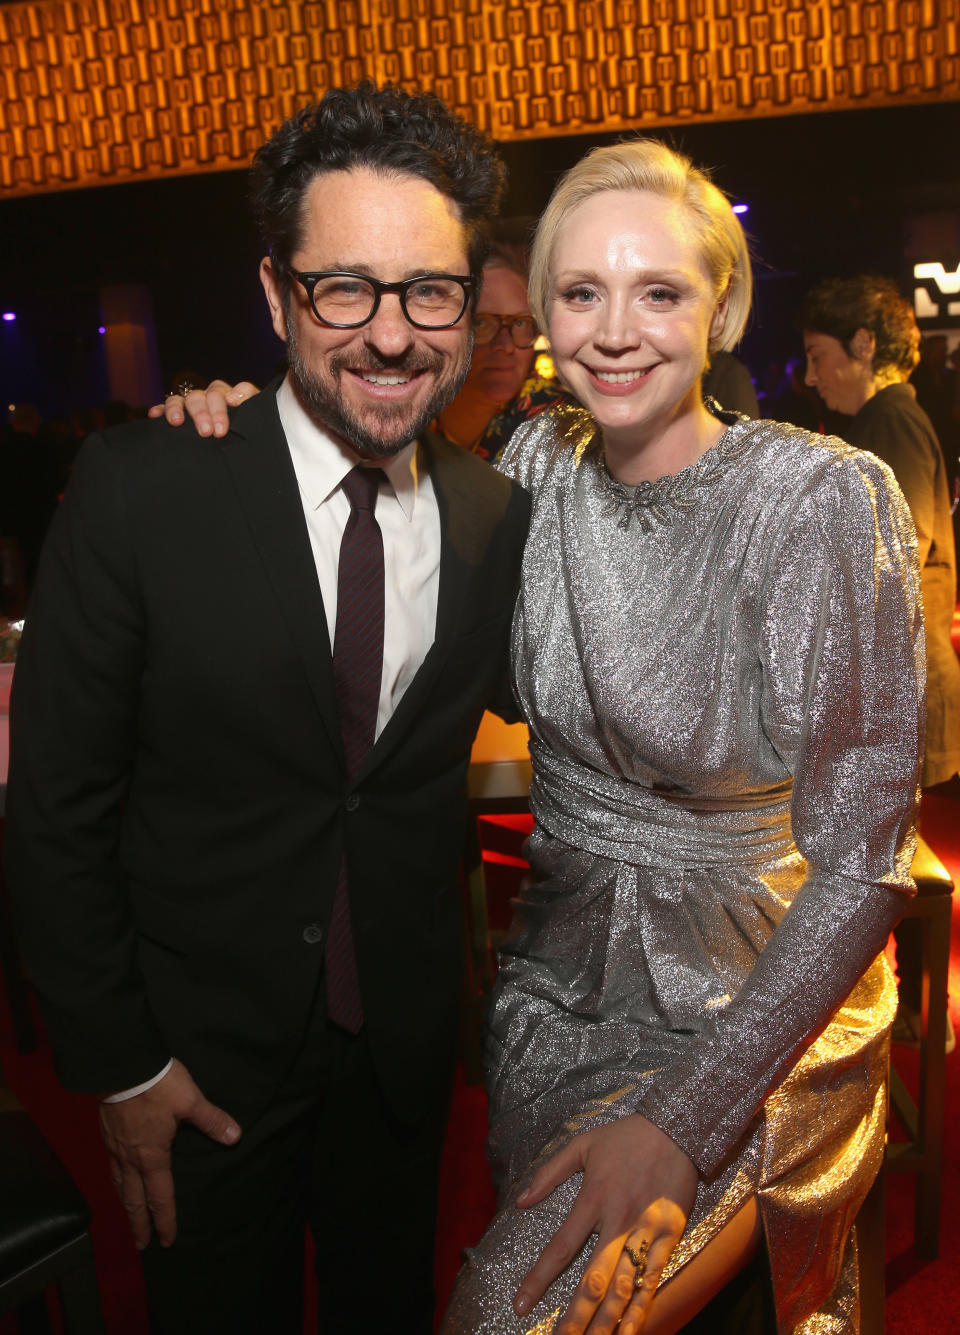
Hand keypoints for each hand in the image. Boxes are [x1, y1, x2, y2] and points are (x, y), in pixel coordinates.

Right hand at [99, 1057, 240, 1249]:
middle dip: (138, 1224)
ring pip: (119, 1185)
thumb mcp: (191, 1102)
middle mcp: (131, 1160)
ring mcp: (115, 1147)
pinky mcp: (106, 1133)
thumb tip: (235, 1137)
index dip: (165, 1221)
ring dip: (125, 1204)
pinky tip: (118, 1175)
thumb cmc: (158, 1085)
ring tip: (129, 1215)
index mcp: (152, 1157)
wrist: (122, 1065)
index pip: (160, 1198)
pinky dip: (116, 1180)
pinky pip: (111, 1166)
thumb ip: (212, 1121)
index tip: (166, 1241)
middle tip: (141, 1245)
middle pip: (134, 1200)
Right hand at [146, 380, 259, 436]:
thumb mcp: (254, 418)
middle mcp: (206, 398)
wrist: (241, 450)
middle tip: (207, 432)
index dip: (220, 407)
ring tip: (177, 423)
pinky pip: (164, 408)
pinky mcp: (176, 415)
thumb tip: (234, 396)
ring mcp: (190, 406)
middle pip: (200, 397)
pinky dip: (159, 410)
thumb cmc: (247, 431)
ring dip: (178, 409)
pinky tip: (155, 416)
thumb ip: (251, 402)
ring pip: (181, 399)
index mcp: (226, 397)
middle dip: (202, 413)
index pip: (220, 392)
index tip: (222, 425)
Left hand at [513, 1114, 696, 1334]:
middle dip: (576, 1316)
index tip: (520, 1305)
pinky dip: (642, 1307)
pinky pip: (654, 1278)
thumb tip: (520, 1202)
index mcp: (592, 1198)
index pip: (561, 1247)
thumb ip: (549, 1173)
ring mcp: (646, 1231)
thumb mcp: (582, 1145)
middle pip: (593, 1279)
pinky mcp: (670, 1235)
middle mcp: (617, 1221)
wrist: (676, 1126)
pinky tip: (631, 1330)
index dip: (539, 1279)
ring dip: (608, 1321)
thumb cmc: (625, 1136)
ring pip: (625, 1286)